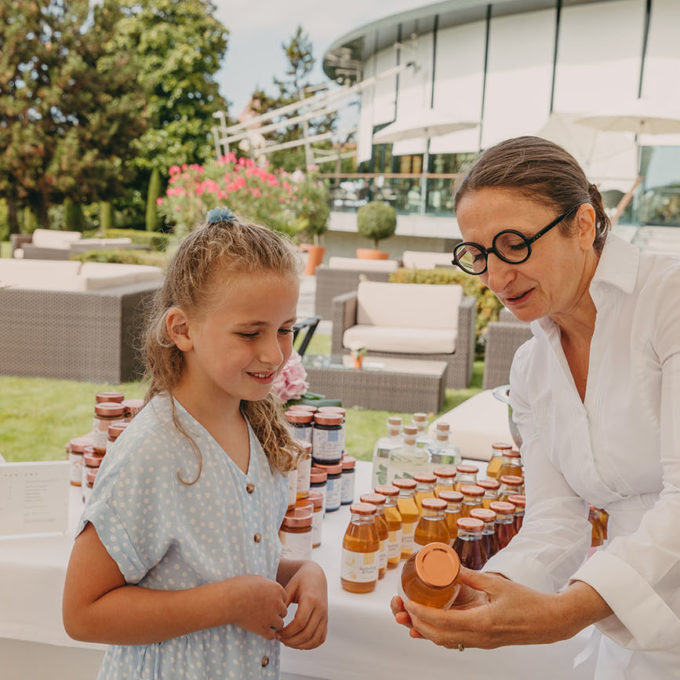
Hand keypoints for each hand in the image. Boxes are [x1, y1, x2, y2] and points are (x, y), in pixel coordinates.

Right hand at [228, 575, 287, 639]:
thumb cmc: (240, 586)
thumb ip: (266, 584)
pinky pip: (271, 636)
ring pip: (280, 624)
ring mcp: (271, 617)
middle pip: (283, 612)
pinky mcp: (263, 629)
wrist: (231, 599)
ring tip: (261, 622)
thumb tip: (268, 586)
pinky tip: (259, 630)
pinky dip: (266, 634)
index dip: (276, 601)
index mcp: (277, 590)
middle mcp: (277, 603)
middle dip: (275, 613)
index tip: (266, 603)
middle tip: (263, 613)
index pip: (284, 598)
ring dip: (272, 624)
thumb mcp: (256, 579)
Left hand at [277, 561, 327, 649]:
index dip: (287, 632)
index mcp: (311, 599)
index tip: (276, 633)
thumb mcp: (290, 587)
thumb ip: (283, 601)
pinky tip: (298, 644)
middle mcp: (320, 609)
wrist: (316, 576)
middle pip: (307, 633)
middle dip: (291, 640)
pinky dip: (310, 645)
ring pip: (314, 639)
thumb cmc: (300, 581)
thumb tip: (274, 618)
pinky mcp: (326, 621)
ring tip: (287, 642)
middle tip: (279, 639)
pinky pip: (320, 639)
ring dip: (299, 645)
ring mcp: (325, 616)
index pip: (300, 622)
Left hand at [393, 568, 562, 648]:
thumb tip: (451, 565)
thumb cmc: (529, 602)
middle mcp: (479, 637)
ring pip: (446, 641)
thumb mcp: (497, 584)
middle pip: (438, 636)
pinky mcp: (485, 641)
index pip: (442, 622)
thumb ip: (472, 576)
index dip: (421, 613)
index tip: (407, 602)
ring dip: (426, 630)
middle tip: (402, 609)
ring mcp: (482, 642)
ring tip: (411, 616)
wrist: (550, 622)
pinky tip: (433, 622)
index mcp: (482, 623)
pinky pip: (456, 641)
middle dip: (416, 623)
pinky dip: (440, 633)